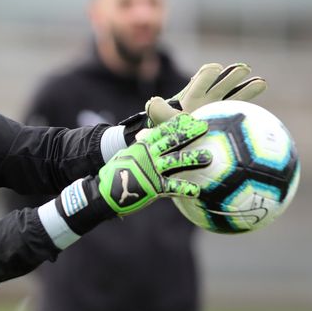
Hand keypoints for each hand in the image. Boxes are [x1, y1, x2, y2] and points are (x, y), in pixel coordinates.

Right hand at [42, 113, 211, 247]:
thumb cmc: (114, 176)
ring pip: (176, 161)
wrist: (102, 193)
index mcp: (140, 146)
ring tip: (210, 157)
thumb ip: (141, 151)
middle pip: (171, 141)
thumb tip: (148, 142)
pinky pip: (173, 188)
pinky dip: (186, 189)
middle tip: (205, 126)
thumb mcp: (126, 158)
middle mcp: (147, 155)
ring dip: (194, 158)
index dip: (176, 123)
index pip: (161, 131)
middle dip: (189, 133)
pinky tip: (198, 191)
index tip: (190, 117)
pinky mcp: (153, 187)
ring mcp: (150, 170)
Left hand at [146, 62, 266, 124]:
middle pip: (221, 85)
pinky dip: (251, 104)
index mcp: (192, 97)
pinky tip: (263, 97)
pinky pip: (240, 108)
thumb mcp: (164, 121)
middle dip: (231, 77)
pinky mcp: (228, 119)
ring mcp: (219, 109)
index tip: (215, 70)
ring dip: (246, 88)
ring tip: (260, 82)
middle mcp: (207, 100)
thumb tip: (153, 101)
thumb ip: (158, 110)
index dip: (207, 75)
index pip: (200, 81)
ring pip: (234, 95)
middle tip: (243, 70)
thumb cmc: (172, 134)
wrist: (180, 151)